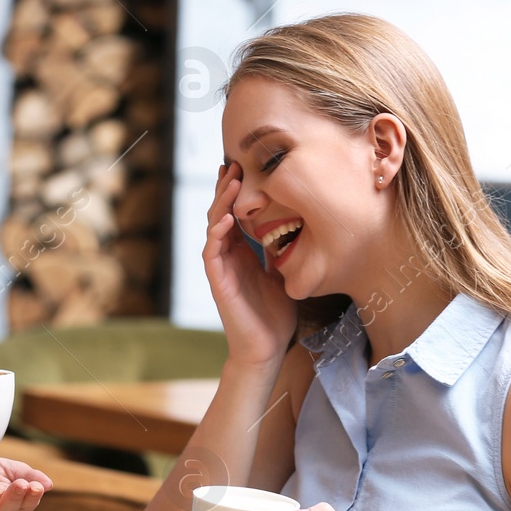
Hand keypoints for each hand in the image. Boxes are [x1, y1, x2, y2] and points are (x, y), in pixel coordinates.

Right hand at [204, 162, 296, 366]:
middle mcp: (228, 255)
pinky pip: (212, 252)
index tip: (243, 167)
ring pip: (213, 227)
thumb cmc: (275, 314)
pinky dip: (217, 234)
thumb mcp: (283, 272)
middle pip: (221, 213)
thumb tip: (298, 224)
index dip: (236, 191)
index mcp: (242, 252)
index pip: (235, 213)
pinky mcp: (218, 282)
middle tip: (234, 163)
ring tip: (230, 182)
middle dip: (226, 188)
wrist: (266, 348)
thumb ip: (281, 250)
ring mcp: (221, 267)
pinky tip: (225, 219)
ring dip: (220, 204)